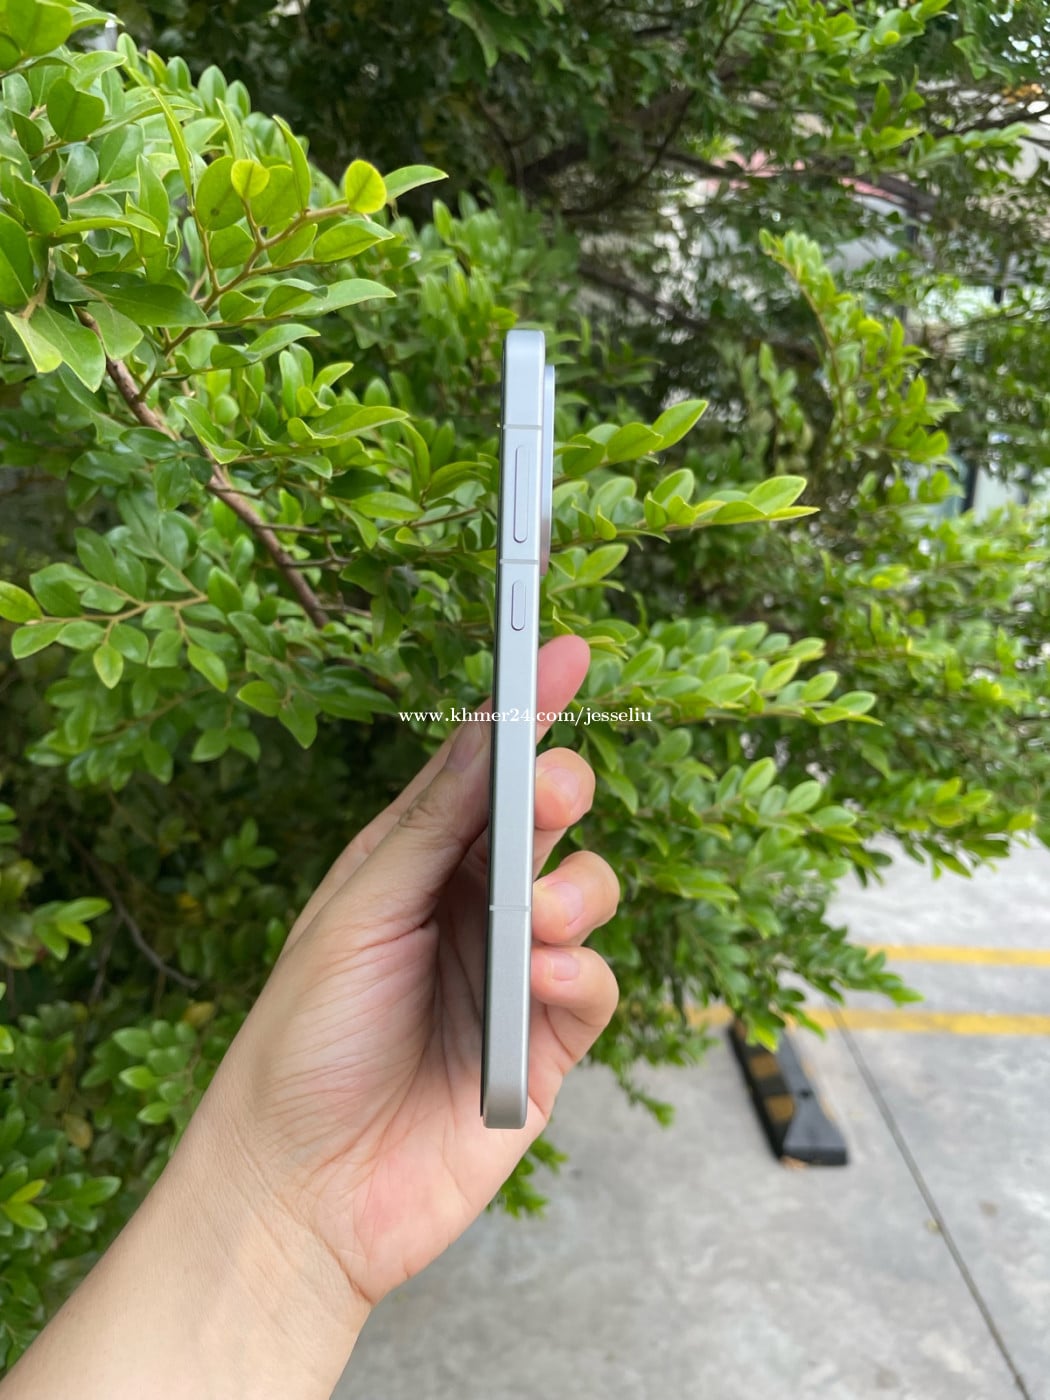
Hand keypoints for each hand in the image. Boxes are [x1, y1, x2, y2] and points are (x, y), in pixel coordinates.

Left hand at [194, 633, 619, 1314]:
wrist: (300, 1190)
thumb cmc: (304, 1041)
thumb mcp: (358, 911)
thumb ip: (432, 826)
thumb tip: (490, 732)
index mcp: (415, 864)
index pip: (482, 773)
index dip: (524, 710)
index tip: (561, 649)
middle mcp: (471, 908)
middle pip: (545, 823)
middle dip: (560, 795)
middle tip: (552, 796)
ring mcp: (514, 974)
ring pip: (588, 893)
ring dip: (576, 892)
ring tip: (537, 926)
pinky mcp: (548, 1044)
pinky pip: (596, 985)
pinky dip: (581, 975)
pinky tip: (543, 988)